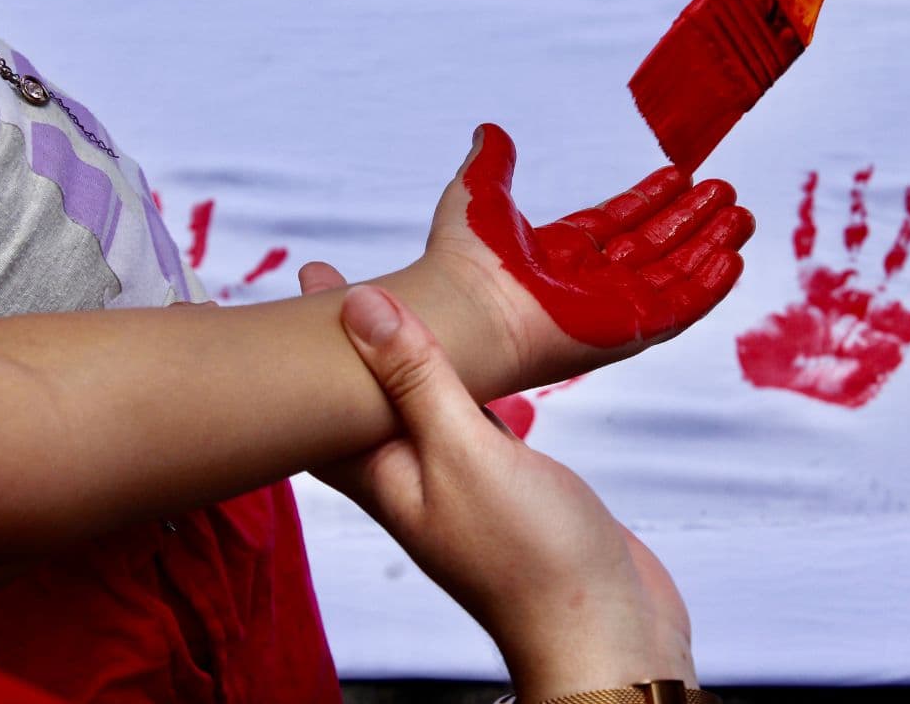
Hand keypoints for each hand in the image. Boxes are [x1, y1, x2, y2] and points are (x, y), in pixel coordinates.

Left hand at [316, 284, 696, 701]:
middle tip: (347, 281)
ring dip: (411, 358)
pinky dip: (470, 382)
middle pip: (371, 397)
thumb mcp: (463, 453)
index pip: (329, 399)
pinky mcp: (509, 483)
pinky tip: (483, 365)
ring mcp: (465, 482)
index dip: (314, 341)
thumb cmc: (529, 558)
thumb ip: (415, 379)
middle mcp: (416, 477)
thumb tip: (360, 306)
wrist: (604, 630)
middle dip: (359, 342)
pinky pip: (475, 420)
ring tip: (407, 308)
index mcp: (386, 474)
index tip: (306, 279)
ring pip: (424, 404)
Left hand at [414, 123, 753, 394]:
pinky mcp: (632, 331)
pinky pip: (681, 308)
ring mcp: (614, 311)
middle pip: (656, 247)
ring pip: (676, 274)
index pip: (619, 222)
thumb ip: (492, 164)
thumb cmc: (463, 260)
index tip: (680, 175)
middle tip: (725, 191)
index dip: (650, 199)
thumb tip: (490, 130)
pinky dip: (709, 285)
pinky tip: (734, 258)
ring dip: (710, 245)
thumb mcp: (479, 195)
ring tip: (743, 216)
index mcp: (560, 256)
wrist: (467, 311)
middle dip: (692, 219)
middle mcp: (591, 286)